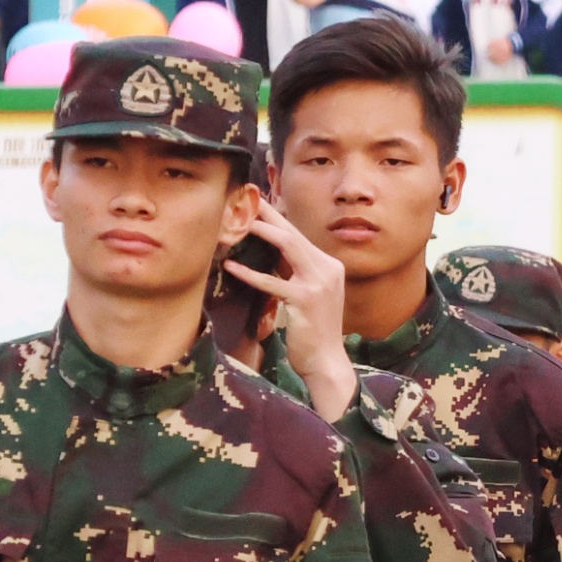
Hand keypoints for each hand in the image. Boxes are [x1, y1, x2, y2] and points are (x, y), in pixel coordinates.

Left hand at [235, 204, 356, 420]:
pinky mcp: (305, 300)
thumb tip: (271, 256)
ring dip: (262, 231)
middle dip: (268, 214)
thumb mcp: (308, 296)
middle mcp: (328, 268)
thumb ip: (296, 274)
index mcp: (329, 265)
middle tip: (244, 200)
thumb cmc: (313, 331)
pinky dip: (250, 273)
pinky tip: (231, 267)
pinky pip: (273, 281)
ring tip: (238, 223)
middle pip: (293, 233)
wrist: (326, 361)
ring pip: (288, 246)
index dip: (276, 218)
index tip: (256, 203)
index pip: (299, 235)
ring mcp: (319, 283)